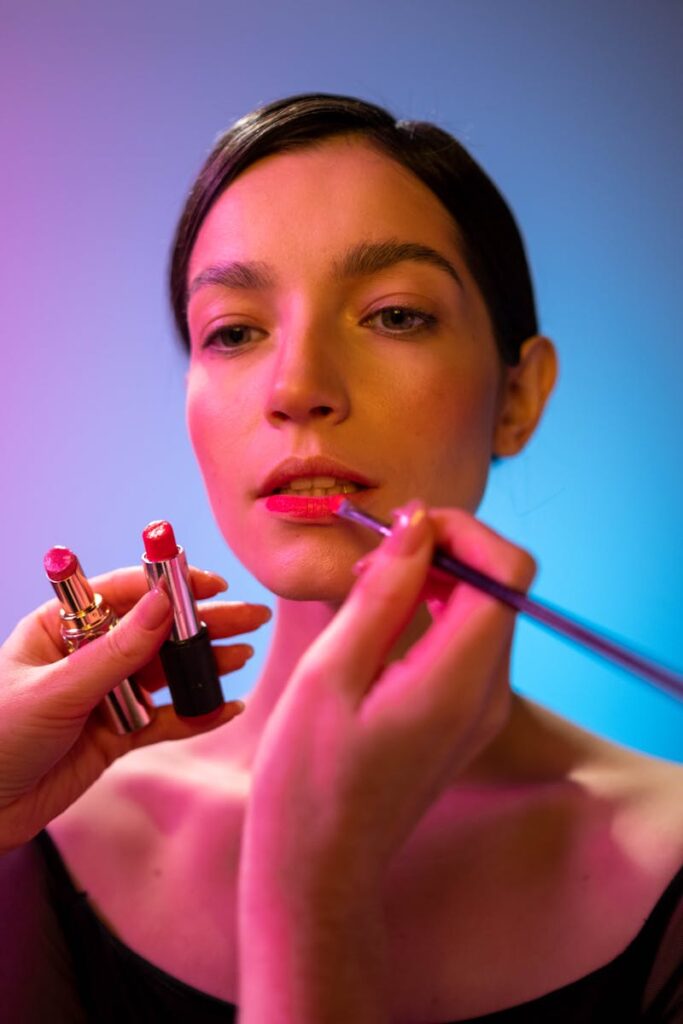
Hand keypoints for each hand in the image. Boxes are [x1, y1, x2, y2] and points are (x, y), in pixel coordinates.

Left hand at [0, 566, 270, 851]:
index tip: (211, 583)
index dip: (168, 586)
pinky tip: (227, 707)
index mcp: (60, 629)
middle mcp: (86, 656)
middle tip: (250, 617)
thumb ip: (116, 652)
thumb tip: (165, 603)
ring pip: (166, 672)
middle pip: (154, 631)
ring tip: (243, 655)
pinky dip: (196, 714)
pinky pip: (166, 719)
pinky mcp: (118, 734)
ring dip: (204, 664)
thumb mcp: (57, 691)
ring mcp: (105, 695)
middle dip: (201, 624)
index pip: (123, 595)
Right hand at [243, 501, 535, 895]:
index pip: (507, 571)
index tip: (405, 527)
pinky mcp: (466, 717)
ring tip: (367, 594)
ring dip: (434, 581)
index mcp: (458, 680)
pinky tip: (379, 627)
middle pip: (499, 585)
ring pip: (484, 609)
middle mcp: (488, 693)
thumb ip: (382, 593)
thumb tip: (418, 525)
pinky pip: (467, 642)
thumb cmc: (308, 775)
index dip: (465, 531)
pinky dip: (433, 615)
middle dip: (443, 552)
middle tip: (372, 562)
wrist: (320, 864)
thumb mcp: (330, 672)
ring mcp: (482, 709)